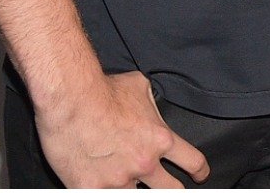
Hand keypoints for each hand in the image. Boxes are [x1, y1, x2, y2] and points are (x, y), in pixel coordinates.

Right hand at [37, 71, 208, 188]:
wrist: (69, 101)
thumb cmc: (103, 90)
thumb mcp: (140, 88)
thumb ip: (150, 105)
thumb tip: (149, 107)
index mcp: (160, 140)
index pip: (193, 161)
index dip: (199, 171)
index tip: (200, 175)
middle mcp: (144, 163)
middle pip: (172, 189)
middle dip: (172, 188)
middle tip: (167, 186)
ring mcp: (118, 179)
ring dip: (131, 187)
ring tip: (123, 179)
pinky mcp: (91, 188)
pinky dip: (103, 189)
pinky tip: (99, 185)